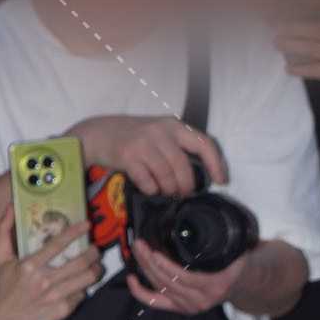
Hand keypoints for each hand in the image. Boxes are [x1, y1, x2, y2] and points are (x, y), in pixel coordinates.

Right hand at [0, 218, 98, 319]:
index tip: (86, 224)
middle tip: (95, 247)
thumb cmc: (1, 289)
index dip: (75, 233)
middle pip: (80, 262)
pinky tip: (82, 282)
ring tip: (95, 264)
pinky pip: (82, 294)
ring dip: (96, 268)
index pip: (58, 245)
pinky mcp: (63, 310)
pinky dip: (85, 287)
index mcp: (29, 267)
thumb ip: (3, 231)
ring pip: (87, 279)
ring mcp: (56, 297)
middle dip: (93, 252)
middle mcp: (45, 281)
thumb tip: (10, 207)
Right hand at [70, 114, 224, 196]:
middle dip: (186, 186)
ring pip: (167, 176)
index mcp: (174, 126)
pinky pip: (148, 181)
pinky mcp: (128, 156)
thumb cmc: (134, 136)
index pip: (205, 144)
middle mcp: (161, 131)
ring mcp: (144, 143)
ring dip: (169, 189)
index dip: (217, 165)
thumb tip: (202, 175)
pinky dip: (151, 189)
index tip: (222, 182)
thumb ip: (178, 148)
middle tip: (183, 193)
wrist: (98, 133)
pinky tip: (149, 187)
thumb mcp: (159, 133)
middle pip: (184, 167)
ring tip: (166, 191)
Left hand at [127, 234, 248, 314]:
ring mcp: (189, 305)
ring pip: (159, 287)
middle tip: (140, 244)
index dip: (167, 266)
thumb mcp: (237, 251)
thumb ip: (224, 241)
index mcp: (216, 284)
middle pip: (168, 281)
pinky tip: (132, 278)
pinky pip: (155, 302)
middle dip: (150, 262)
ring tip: (138, 250)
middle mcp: (202, 299)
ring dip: (144, 268)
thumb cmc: (237, 265)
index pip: (186, 278)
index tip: (155, 251)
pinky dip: (140, 292)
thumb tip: (205, 217)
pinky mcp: (180, 308)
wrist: (243, 284)